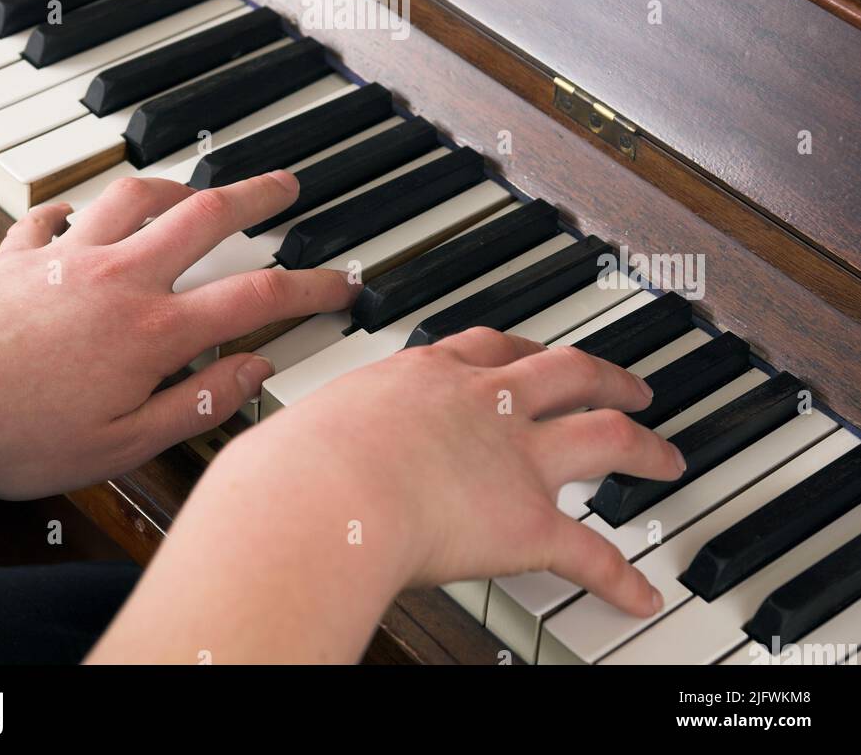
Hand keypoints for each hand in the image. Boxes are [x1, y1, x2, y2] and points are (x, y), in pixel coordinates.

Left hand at [0, 173, 352, 498]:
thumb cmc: (12, 434)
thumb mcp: (119, 446)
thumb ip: (195, 405)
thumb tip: (254, 373)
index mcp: (152, 330)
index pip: (255, 295)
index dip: (311, 286)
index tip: (342, 282)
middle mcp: (120, 277)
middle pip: (207, 214)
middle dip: (258, 195)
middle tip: (288, 185)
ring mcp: (71, 256)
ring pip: (137, 194)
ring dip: (176, 185)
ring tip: (196, 188)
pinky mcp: (23, 252)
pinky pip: (57, 213)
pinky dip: (77, 208)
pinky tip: (80, 215)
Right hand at [90, 325, 684, 663]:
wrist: (324, 491)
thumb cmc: (300, 462)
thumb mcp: (311, 424)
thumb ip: (317, 437)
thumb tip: (274, 464)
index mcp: (429, 372)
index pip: (490, 346)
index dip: (522, 350)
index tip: (535, 352)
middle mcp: (483, 401)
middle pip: (565, 370)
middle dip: (605, 374)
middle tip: (628, 382)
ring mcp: (514, 455)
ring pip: (603, 435)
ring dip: (643, 447)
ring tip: (666, 457)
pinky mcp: (528, 520)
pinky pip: (590, 551)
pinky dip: (620, 576)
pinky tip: (641, 594)